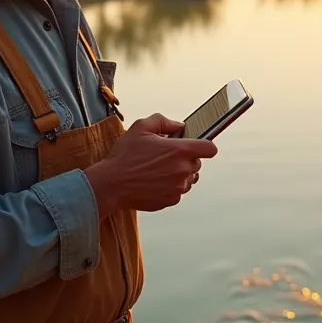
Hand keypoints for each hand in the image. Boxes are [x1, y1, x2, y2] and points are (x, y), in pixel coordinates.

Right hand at [84, 113, 217, 212]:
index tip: (198, 146)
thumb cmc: (124, 158)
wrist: (111, 184)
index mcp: (179, 150)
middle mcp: (182, 170)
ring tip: (159, 170)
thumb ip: (163, 122)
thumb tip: (178, 125)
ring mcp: (178, 187)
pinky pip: (178, 191)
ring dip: (179, 174)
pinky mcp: (171, 200)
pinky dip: (171, 187)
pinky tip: (155, 181)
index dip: (205, 146)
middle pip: (197, 163)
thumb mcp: (140, 128)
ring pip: (189, 179)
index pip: (210, 148)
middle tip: (166, 157)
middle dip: (186, 159)